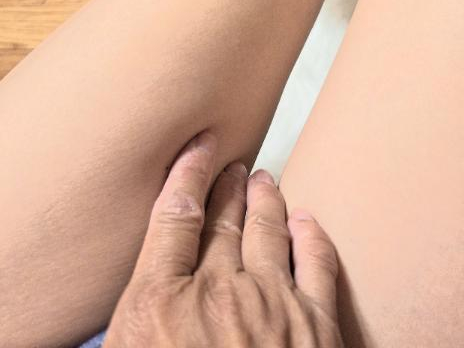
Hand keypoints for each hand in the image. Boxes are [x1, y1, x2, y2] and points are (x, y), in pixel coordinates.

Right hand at [104, 131, 343, 346]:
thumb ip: (138, 321)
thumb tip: (141, 303)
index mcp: (162, 304)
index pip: (172, 217)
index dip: (186, 174)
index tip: (198, 147)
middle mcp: (218, 292)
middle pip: (223, 220)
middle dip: (226, 187)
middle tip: (231, 163)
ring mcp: (272, 304)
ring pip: (269, 230)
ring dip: (265, 200)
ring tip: (262, 179)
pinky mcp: (316, 325)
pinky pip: (317, 262)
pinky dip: (313, 235)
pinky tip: (308, 219)